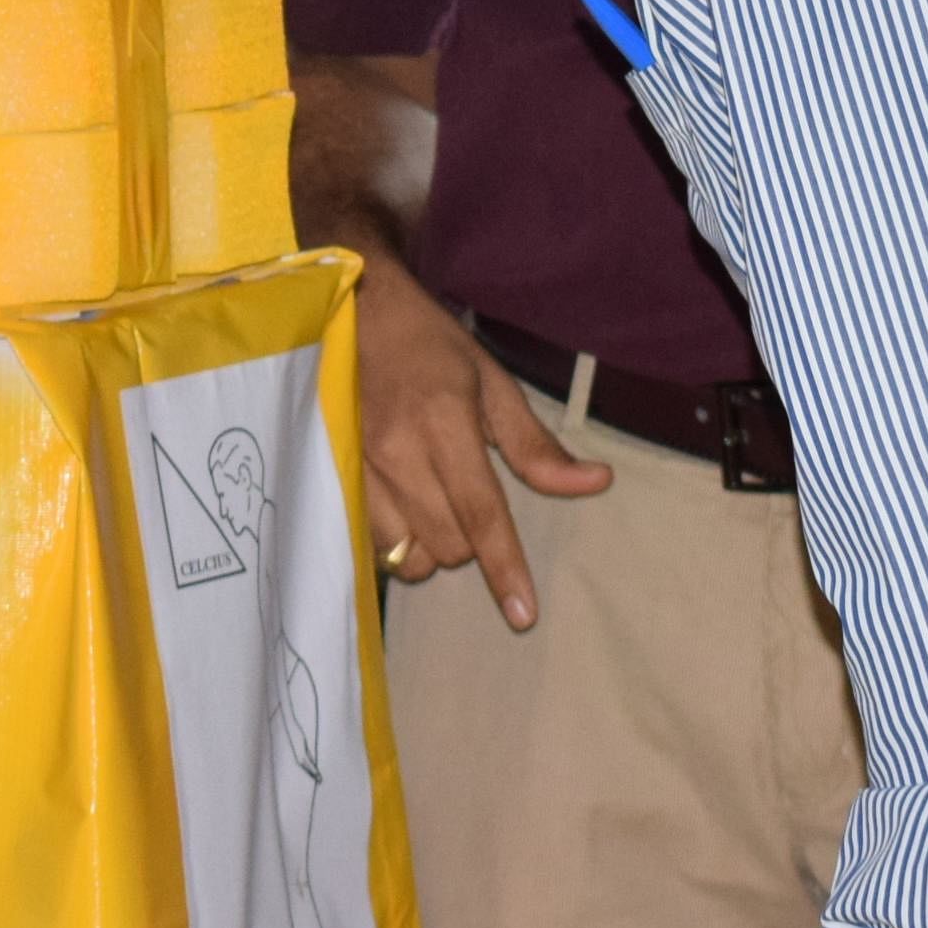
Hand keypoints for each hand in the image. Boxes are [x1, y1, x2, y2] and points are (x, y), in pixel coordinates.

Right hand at [351, 258, 609, 629]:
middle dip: (471, 543)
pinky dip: (397, 541)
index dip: (504, 567)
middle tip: (469, 496)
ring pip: (408, 554)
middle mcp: (398, 452)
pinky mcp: (332, 477)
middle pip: (447, 544)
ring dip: (432, 545)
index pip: (481, 512)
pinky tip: (402, 509)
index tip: (524, 615)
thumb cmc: (429, 345)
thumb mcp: (491, 382)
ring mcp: (358, 467)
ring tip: (434, 504)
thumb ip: (536, 445)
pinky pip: (373, 545)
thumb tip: (595, 483)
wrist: (351, 312)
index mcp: (445, 422)